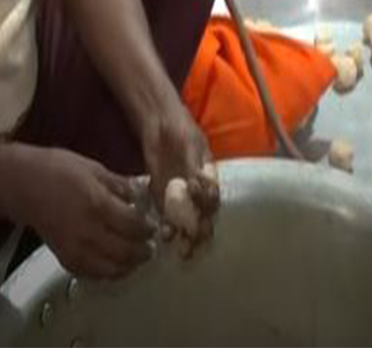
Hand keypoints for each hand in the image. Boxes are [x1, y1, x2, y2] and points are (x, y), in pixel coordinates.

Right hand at [17, 148, 154, 279]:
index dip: (147, 229)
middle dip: (142, 251)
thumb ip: (120, 185)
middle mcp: (87, 232)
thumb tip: (141, 193)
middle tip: (152, 246)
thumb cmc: (57, 170)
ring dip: (128, 266)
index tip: (154, 226)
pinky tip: (115, 264)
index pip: (132, 226)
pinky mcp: (63, 258)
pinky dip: (107, 273)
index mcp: (98, 205)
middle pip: (124, 252)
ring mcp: (74, 248)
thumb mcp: (94, 168)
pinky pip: (90, 273)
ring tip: (137, 257)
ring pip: (109, 269)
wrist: (22, 184)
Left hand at [142, 106, 219, 251]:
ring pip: (188, 220)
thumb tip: (197, 183)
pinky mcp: (164, 198)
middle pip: (204, 214)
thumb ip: (192, 163)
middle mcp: (198, 189)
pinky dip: (169, 228)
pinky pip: (169, 217)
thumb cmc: (179, 129)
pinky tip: (165, 235)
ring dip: (186, 235)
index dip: (207, 204)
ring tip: (182, 248)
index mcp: (209, 175)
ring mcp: (181, 195)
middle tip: (195, 241)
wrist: (159, 124)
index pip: (213, 196)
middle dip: (201, 230)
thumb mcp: (188, 143)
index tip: (198, 204)